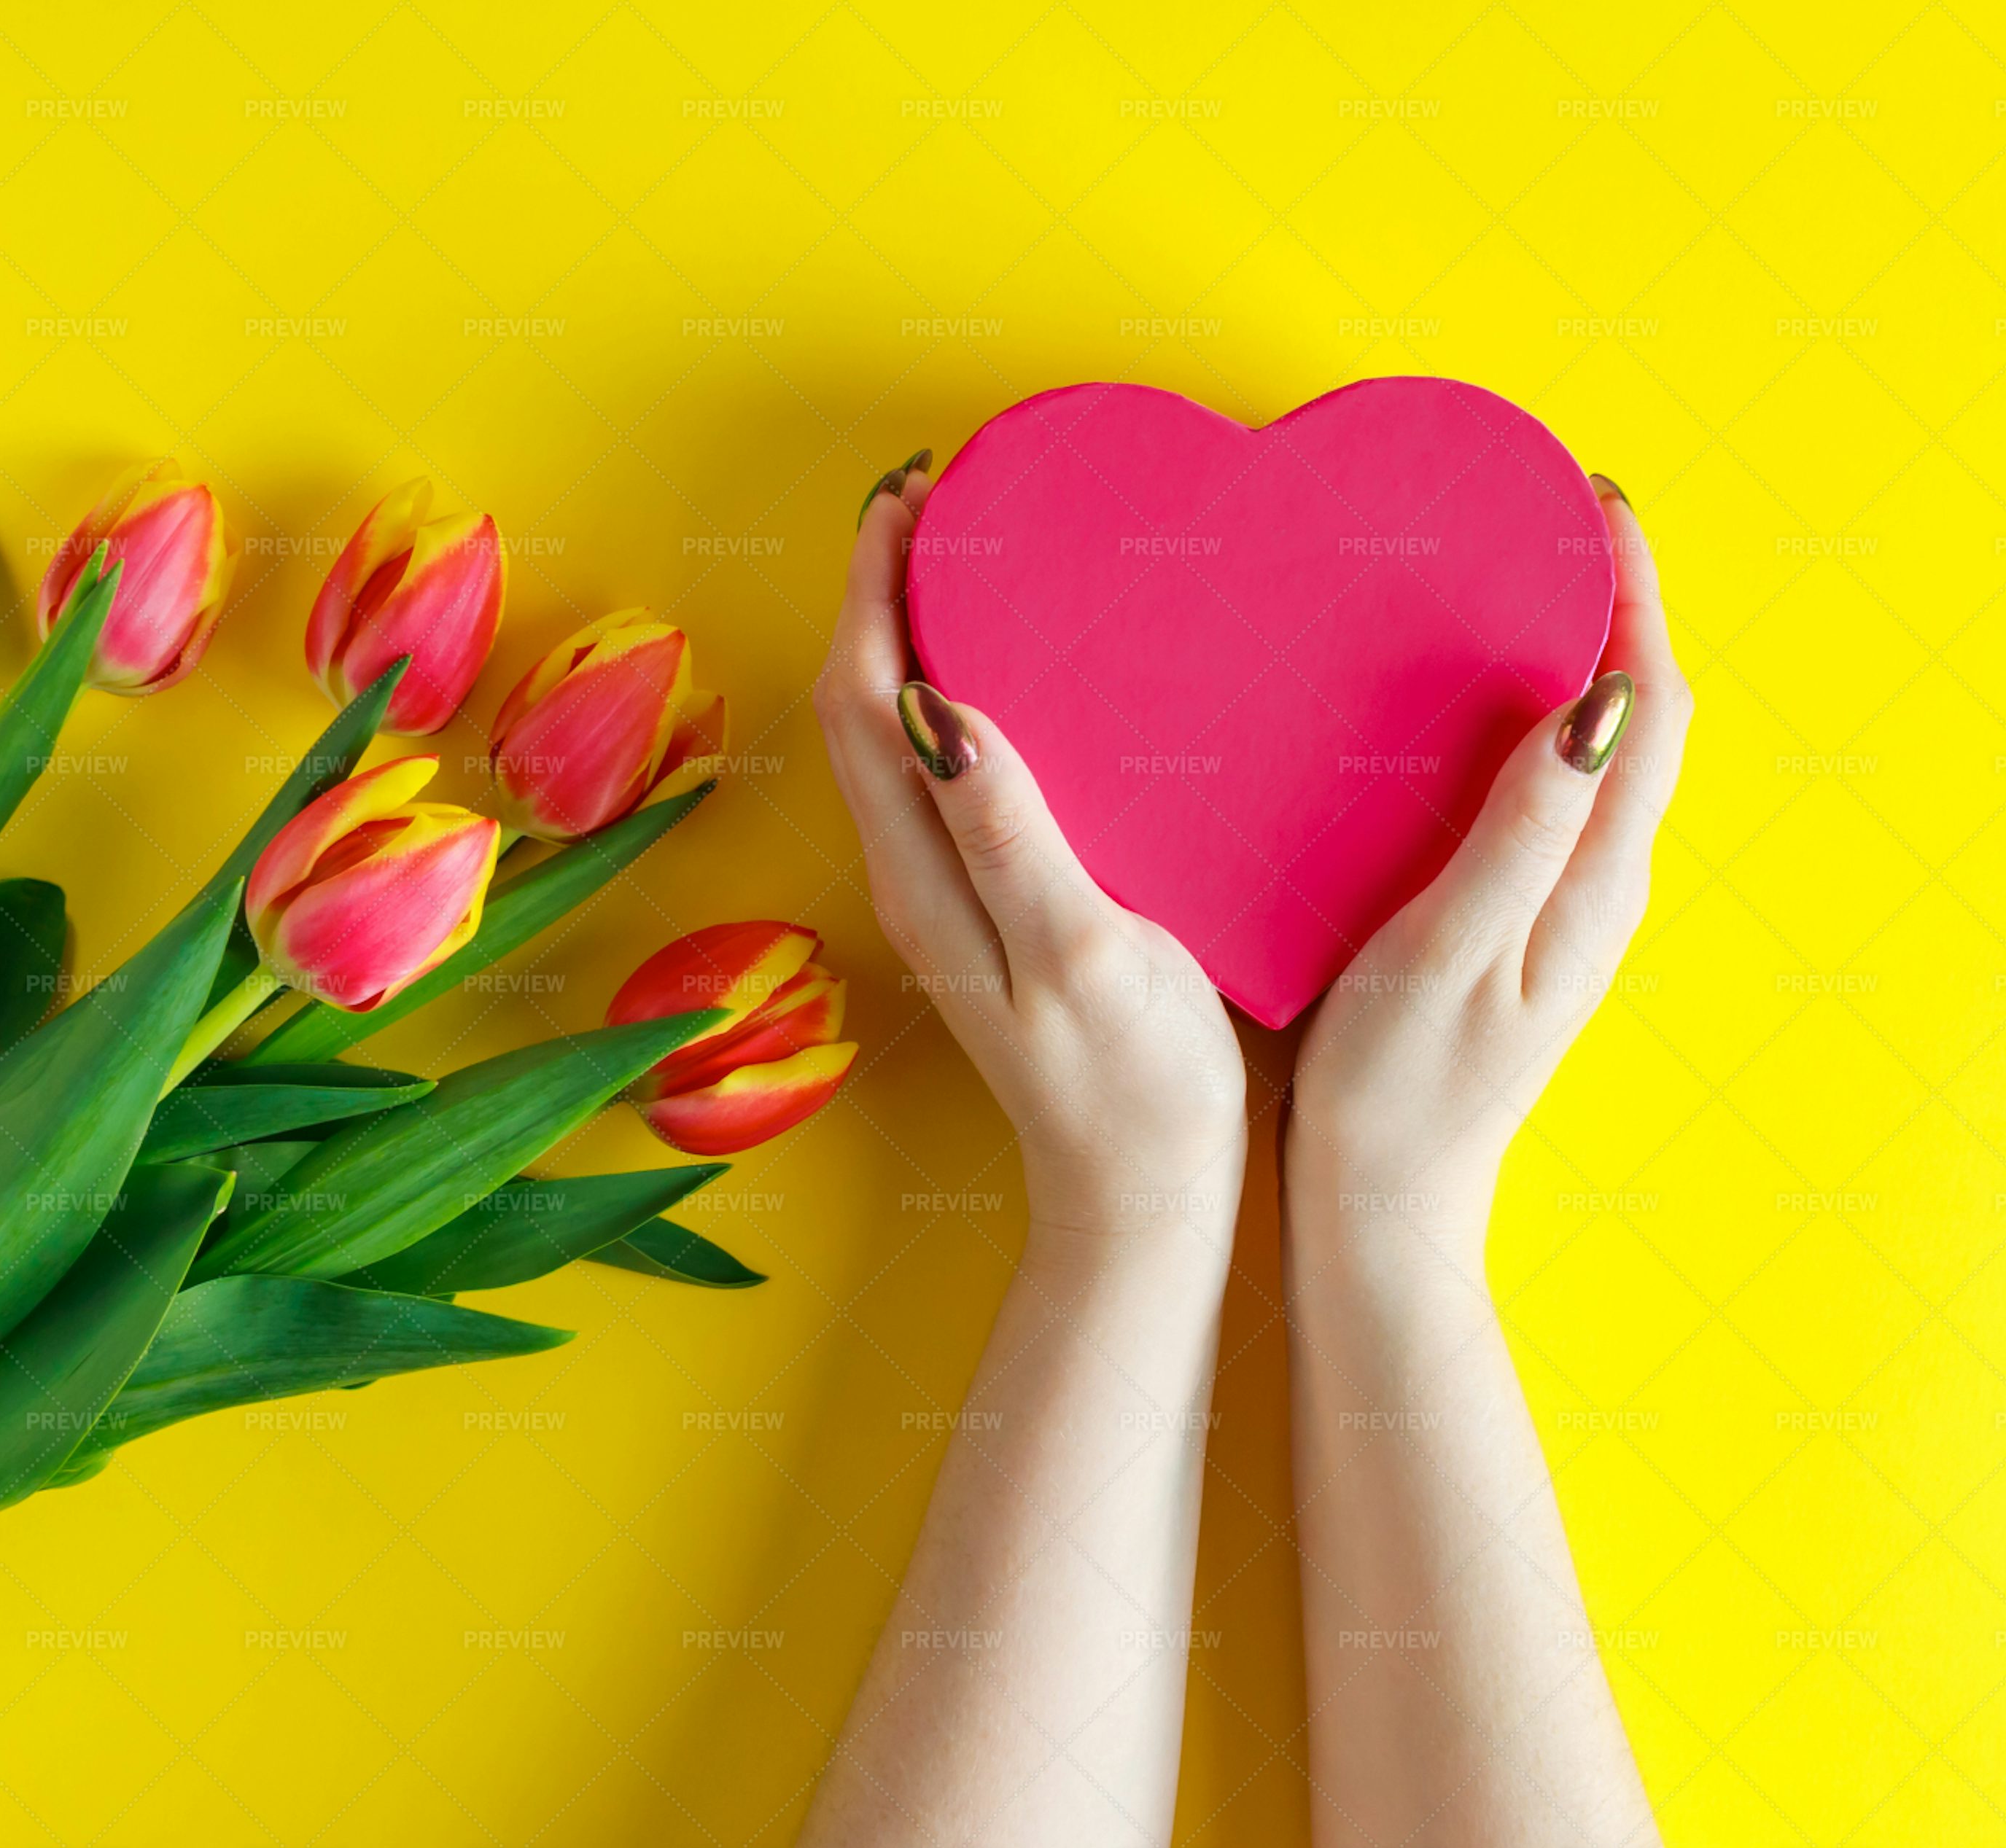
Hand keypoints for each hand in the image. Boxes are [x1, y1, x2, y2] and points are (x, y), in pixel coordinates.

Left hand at [814, 463, 1246, 1245]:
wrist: (1143, 1197)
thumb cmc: (1130, 1083)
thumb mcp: (1077, 952)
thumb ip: (1005, 832)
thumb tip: (932, 703)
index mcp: (925, 872)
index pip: (862, 694)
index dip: (874, 585)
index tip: (912, 493)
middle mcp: (915, 872)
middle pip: (861, 699)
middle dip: (883, 584)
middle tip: (942, 492)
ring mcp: (946, 889)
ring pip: (895, 732)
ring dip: (914, 630)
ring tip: (972, 550)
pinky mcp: (991, 902)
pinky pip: (946, 767)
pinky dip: (959, 688)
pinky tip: (1021, 668)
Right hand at [1291, 479, 1690, 1222]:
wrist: (1377, 1212)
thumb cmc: (1395, 1092)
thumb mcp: (1452, 951)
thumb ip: (1525, 831)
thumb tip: (1598, 704)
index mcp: (1591, 885)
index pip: (1649, 709)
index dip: (1633, 597)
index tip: (1593, 503)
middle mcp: (1594, 889)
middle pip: (1635, 719)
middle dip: (1608, 606)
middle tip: (1541, 520)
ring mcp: (1557, 911)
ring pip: (1590, 754)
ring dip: (1567, 660)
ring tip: (1500, 585)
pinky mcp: (1510, 925)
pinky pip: (1541, 795)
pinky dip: (1520, 723)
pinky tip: (1453, 710)